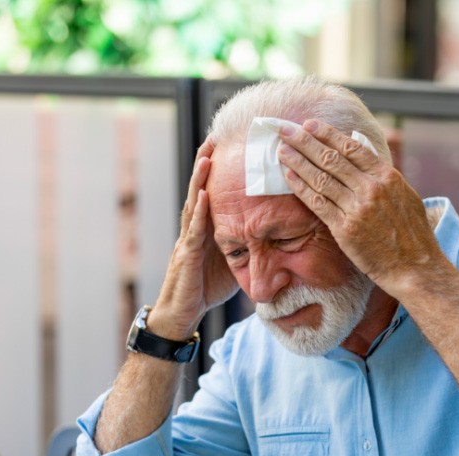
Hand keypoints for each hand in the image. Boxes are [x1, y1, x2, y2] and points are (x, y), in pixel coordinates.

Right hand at [151, 139, 238, 337]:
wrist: (183, 313)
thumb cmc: (206, 287)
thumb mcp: (234, 262)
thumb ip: (248, 245)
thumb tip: (276, 237)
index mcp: (206, 228)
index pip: (212, 193)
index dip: (216, 171)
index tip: (226, 146)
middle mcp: (194, 229)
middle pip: (200, 190)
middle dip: (205, 164)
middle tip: (213, 137)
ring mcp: (188, 240)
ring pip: (194, 204)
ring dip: (200, 180)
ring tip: (208, 156)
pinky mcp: (187, 256)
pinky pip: (194, 231)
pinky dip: (199, 211)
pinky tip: (204, 195)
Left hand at [277, 120, 442, 295]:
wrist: (414, 267)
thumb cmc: (412, 234)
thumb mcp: (405, 195)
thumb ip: (382, 175)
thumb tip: (362, 154)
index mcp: (387, 176)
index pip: (351, 148)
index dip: (327, 134)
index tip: (310, 125)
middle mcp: (371, 188)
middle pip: (331, 158)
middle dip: (305, 141)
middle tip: (286, 131)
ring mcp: (357, 208)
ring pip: (321, 178)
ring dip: (298, 161)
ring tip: (282, 150)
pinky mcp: (345, 229)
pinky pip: (317, 203)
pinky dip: (301, 187)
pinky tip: (289, 176)